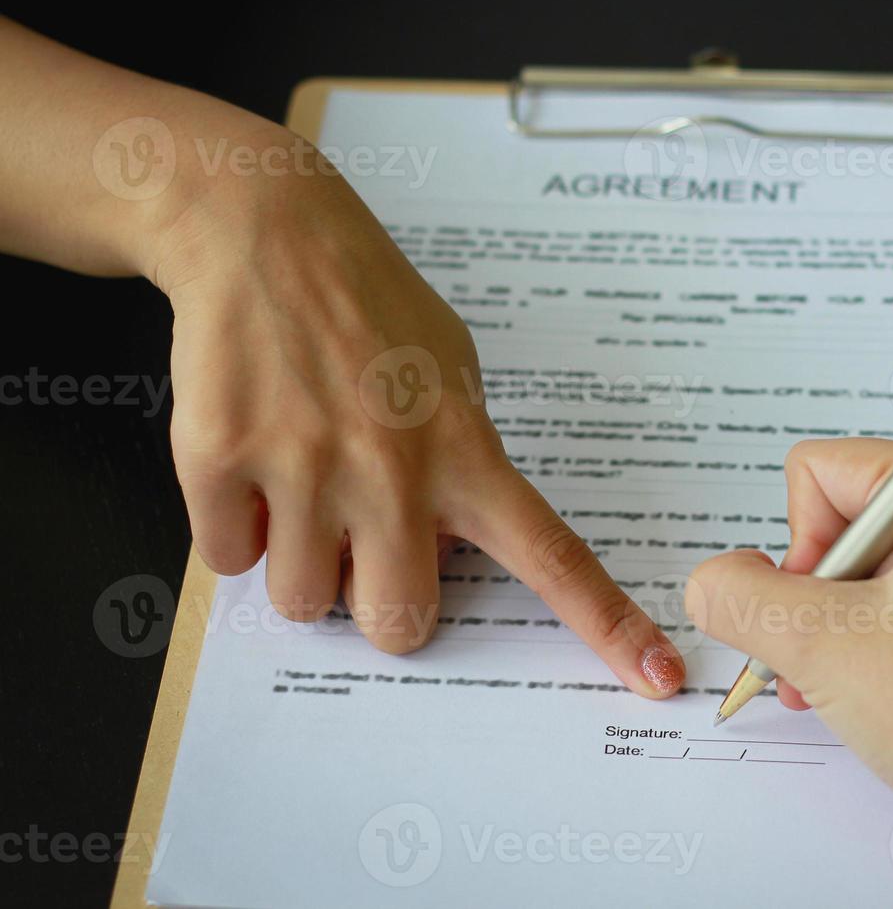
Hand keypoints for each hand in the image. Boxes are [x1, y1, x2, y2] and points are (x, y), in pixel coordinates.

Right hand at [151, 123, 683, 695]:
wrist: (266, 231)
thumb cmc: (373, 308)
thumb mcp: (455, 370)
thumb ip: (464, 463)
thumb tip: (450, 548)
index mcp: (466, 450)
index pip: (552, 555)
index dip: (606, 624)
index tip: (658, 676)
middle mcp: (392, 468)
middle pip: (399, 623)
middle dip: (379, 602)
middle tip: (366, 541)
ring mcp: (302, 466)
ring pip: (302, 601)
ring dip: (301, 560)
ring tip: (299, 481)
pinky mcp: (219, 459)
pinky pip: (227, 557)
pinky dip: (235, 524)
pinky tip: (249, 457)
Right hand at [686, 438, 892, 905]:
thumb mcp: (816, 645)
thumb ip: (739, 595)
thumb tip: (713, 580)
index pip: (822, 471)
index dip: (800, 547)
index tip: (826, 612)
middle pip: (847, 515)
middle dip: (817, 592)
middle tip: (830, 654)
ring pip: (875, 560)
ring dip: (837, 620)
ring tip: (840, 680)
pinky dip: (875, 632)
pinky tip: (867, 685)